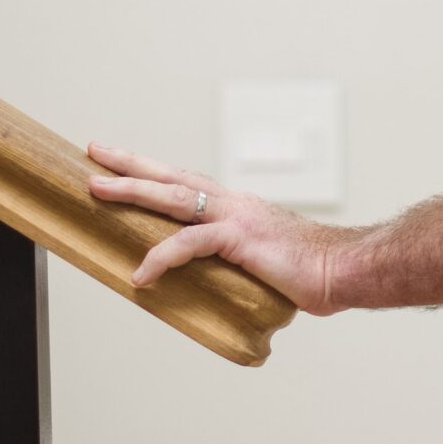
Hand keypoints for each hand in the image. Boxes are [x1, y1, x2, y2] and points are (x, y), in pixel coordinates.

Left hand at [85, 141, 349, 313]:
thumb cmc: (315, 273)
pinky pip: (189, 244)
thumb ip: (241, 269)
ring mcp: (236, 217)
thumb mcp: (266, 266)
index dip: (155, 173)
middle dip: (131, 165)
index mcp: (239, 209)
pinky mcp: (239, 237)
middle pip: (173, 177)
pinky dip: (161, 258)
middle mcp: (234, 204)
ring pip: (174, 197)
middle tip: (95, 153)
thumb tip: (224, 290)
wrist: (346, 269)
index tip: (124, 165)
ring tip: (98, 189)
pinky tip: (140, 274)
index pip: (188, 184)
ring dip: (133, 190)